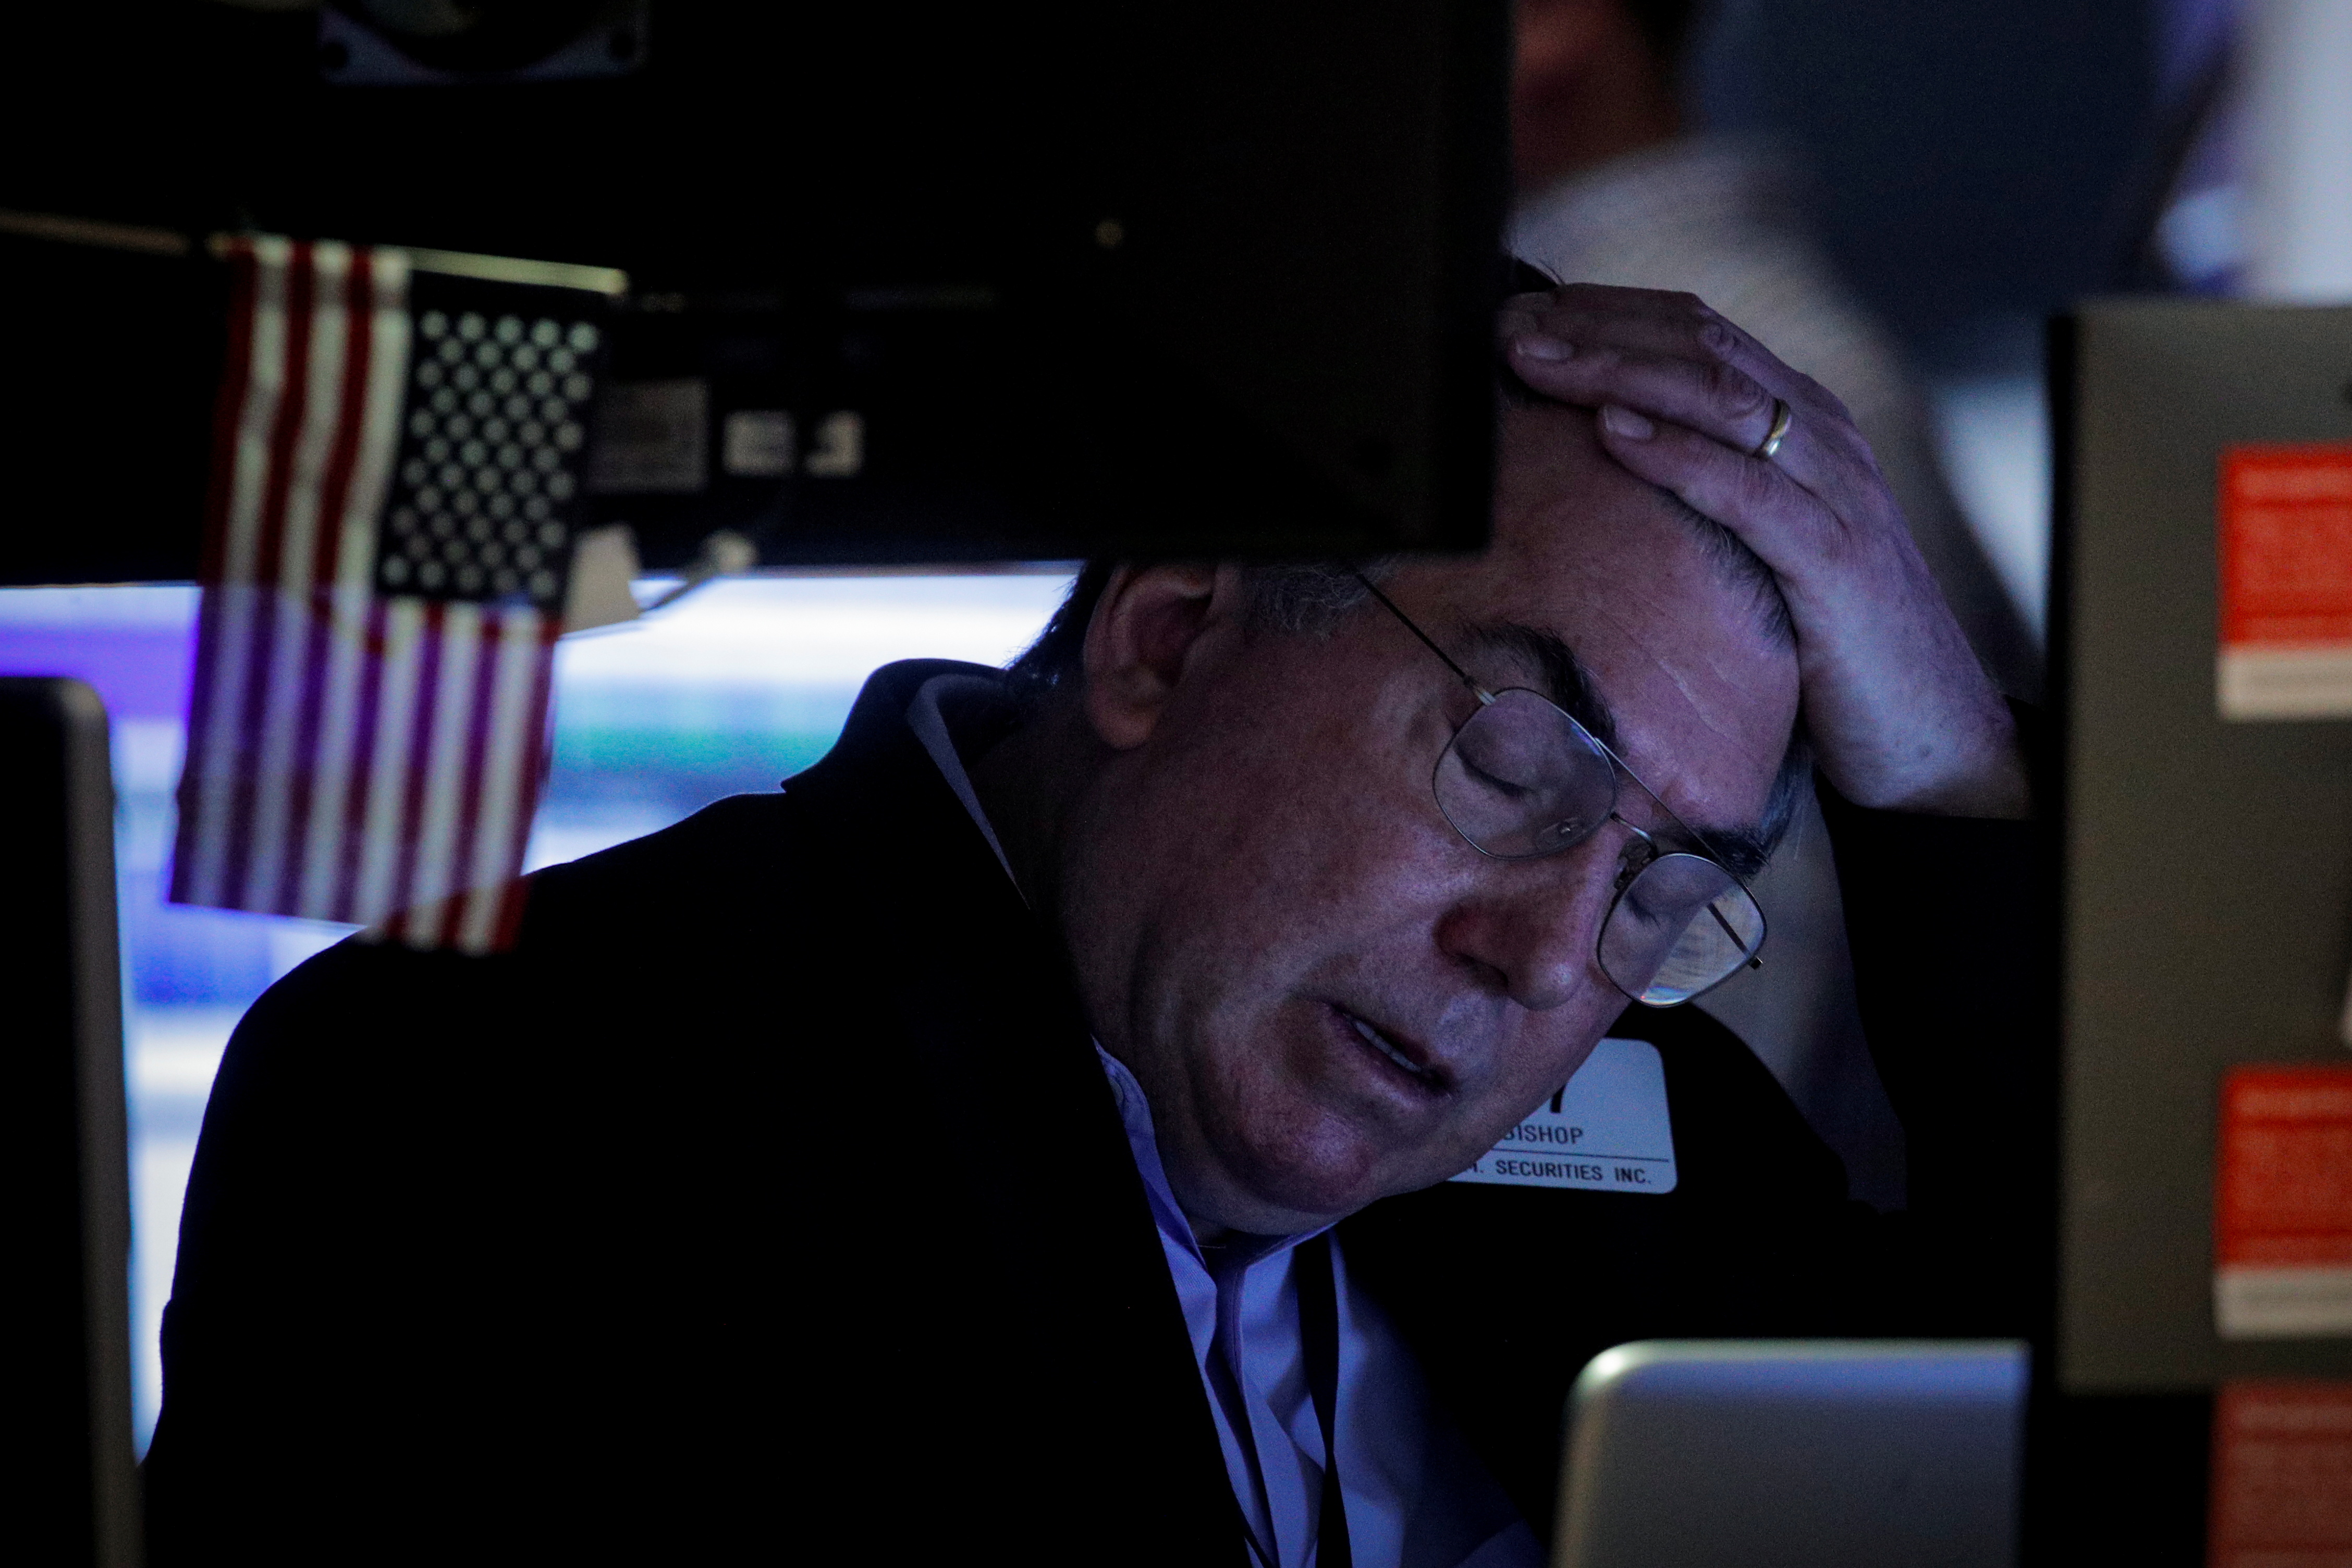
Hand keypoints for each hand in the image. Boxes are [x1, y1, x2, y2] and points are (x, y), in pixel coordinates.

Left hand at [1499, 283, 2028, 819]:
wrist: (1928, 728)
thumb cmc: (1823, 638)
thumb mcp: (1755, 541)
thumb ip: (1699, 489)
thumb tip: (1594, 458)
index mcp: (1803, 423)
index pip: (1699, 331)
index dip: (1607, 311)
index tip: (1525, 310)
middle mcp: (1823, 436)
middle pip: (1702, 344)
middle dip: (1598, 325)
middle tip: (1509, 321)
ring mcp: (1834, 490)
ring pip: (1719, 397)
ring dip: (1617, 369)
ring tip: (1537, 360)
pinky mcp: (1833, 559)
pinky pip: (1746, 489)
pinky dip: (1676, 453)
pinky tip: (1612, 432)